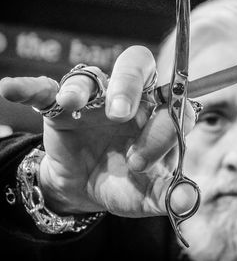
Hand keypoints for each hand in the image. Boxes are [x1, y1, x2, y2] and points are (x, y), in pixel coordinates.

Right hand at [0, 46, 195, 216]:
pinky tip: (12, 89)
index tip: (141, 163)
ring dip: (82, 87)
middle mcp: (132, 101)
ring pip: (93, 75)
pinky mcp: (63, 109)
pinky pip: (45, 90)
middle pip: (138, 67)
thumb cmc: (126, 185)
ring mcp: (97, 101)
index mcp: (159, 116)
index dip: (163, 129)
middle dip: (129, 85)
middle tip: (120, 113)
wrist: (90, 189)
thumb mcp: (149, 195)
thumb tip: (188, 201)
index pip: (174, 104)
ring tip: (72, 102)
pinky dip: (30, 88)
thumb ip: (171, 196)